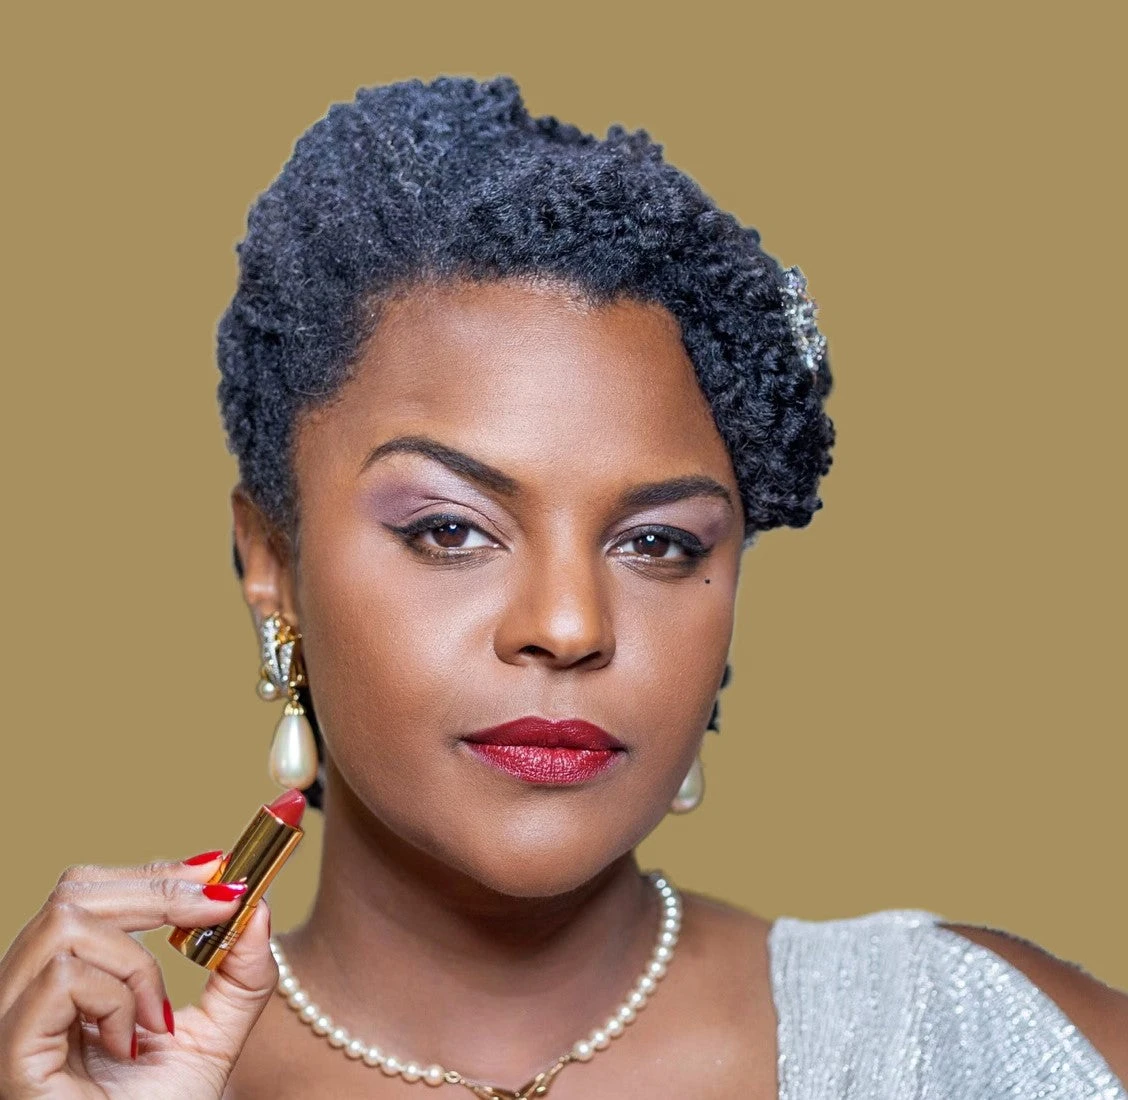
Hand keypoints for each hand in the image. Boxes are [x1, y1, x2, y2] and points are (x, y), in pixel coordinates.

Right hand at [0, 853, 276, 1098]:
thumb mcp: (216, 1039)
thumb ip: (241, 977)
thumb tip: (258, 907)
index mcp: (69, 983)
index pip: (91, 893)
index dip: (155, 873)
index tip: (221, 869)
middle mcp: (29, 994)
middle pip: (74, 892)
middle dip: (160, 889)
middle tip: (222, 905)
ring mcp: (13, 1022)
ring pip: (68, 926)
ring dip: (137, 962)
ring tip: (156, 1020)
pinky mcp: (11, 1053)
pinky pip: (63, 980)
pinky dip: (115, 1000)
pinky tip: (130, 1044)